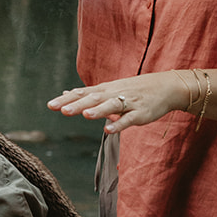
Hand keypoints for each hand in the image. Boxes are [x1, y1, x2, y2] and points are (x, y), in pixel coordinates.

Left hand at [48, 72, 189, 132]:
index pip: (82, 93)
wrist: (165, 87)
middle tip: (60, 109)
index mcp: (104, 90)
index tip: (50, 105)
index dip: (67, 99)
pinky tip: (108, 130)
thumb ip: (87, 94)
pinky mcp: (140, 113)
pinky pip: (128, 119)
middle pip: (93, 99)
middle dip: (77, 104)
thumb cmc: (134, 89)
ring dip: (98, 111)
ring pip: (111, 106)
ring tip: (85, 115)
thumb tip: (66, 93)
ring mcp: (128, 103)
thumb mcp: (109, 89)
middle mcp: (114, 94)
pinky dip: (119, 124)